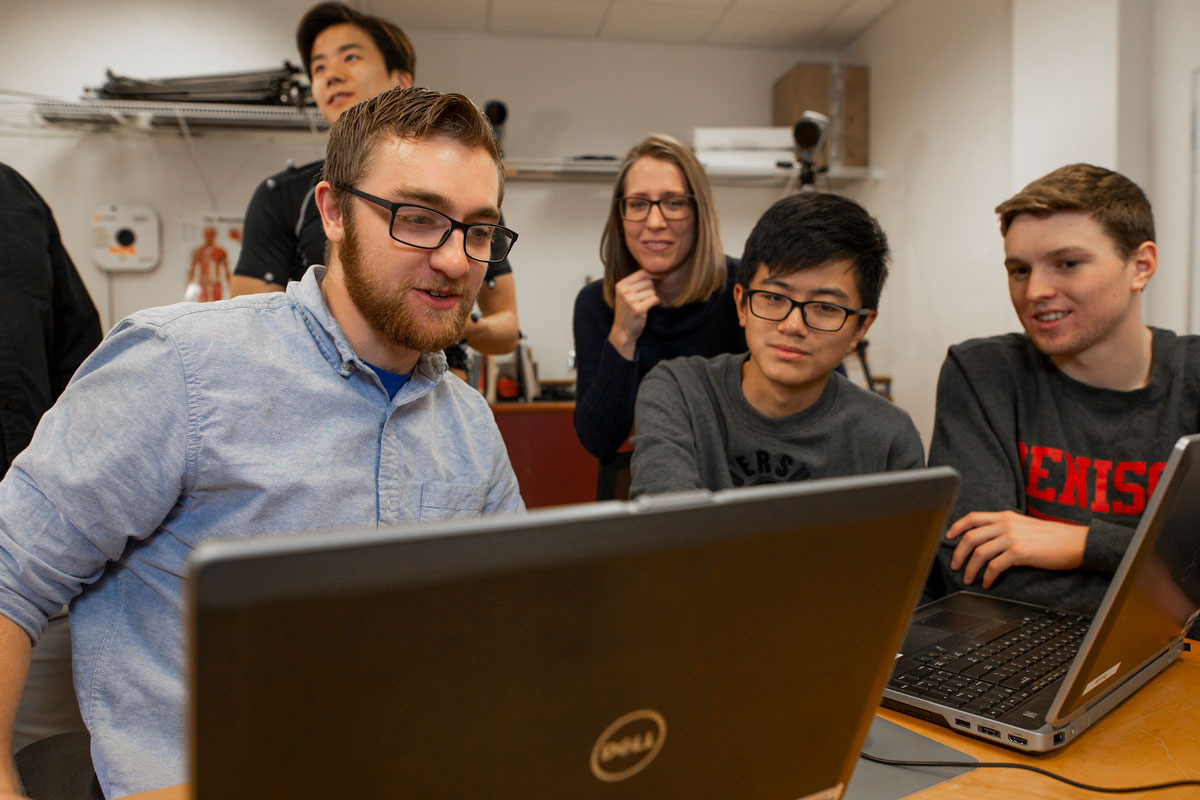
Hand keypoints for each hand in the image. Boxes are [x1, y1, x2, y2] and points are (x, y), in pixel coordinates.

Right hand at [608, 270, 660, 358]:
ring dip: (652, 298)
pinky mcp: (638, 309)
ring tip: (643, 305)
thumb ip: (636, 282)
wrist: (622, 331)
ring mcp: (630, 300)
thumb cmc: (627, 312)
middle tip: (644, 299)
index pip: (641, 273)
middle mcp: (624, 291)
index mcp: (620, 285)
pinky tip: (648, 308)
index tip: (657, 280)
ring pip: (652, 291)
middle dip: (650, 290)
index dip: (652, 276)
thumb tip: (655, 271)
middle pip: (648, 282)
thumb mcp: (625, 294)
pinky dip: (655, 303)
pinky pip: (654, 299)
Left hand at [946, 510, 1086, 588]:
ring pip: (979, 552)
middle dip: (958, 553)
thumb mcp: (1025, 525)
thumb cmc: (1053, 537)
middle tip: (955, 565)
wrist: (1076, 542)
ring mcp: (1012, 537)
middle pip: (970, 536)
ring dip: (970, 568)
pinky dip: (987, 577)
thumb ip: (1006, 528)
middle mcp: (1006, 524)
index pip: (973, 517)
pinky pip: (995, 566)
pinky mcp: (1020, 552)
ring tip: (968, 579)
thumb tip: (988, 541)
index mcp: (1005, 516)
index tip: (948, 536)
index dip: (957, 527)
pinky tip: (988, 583)